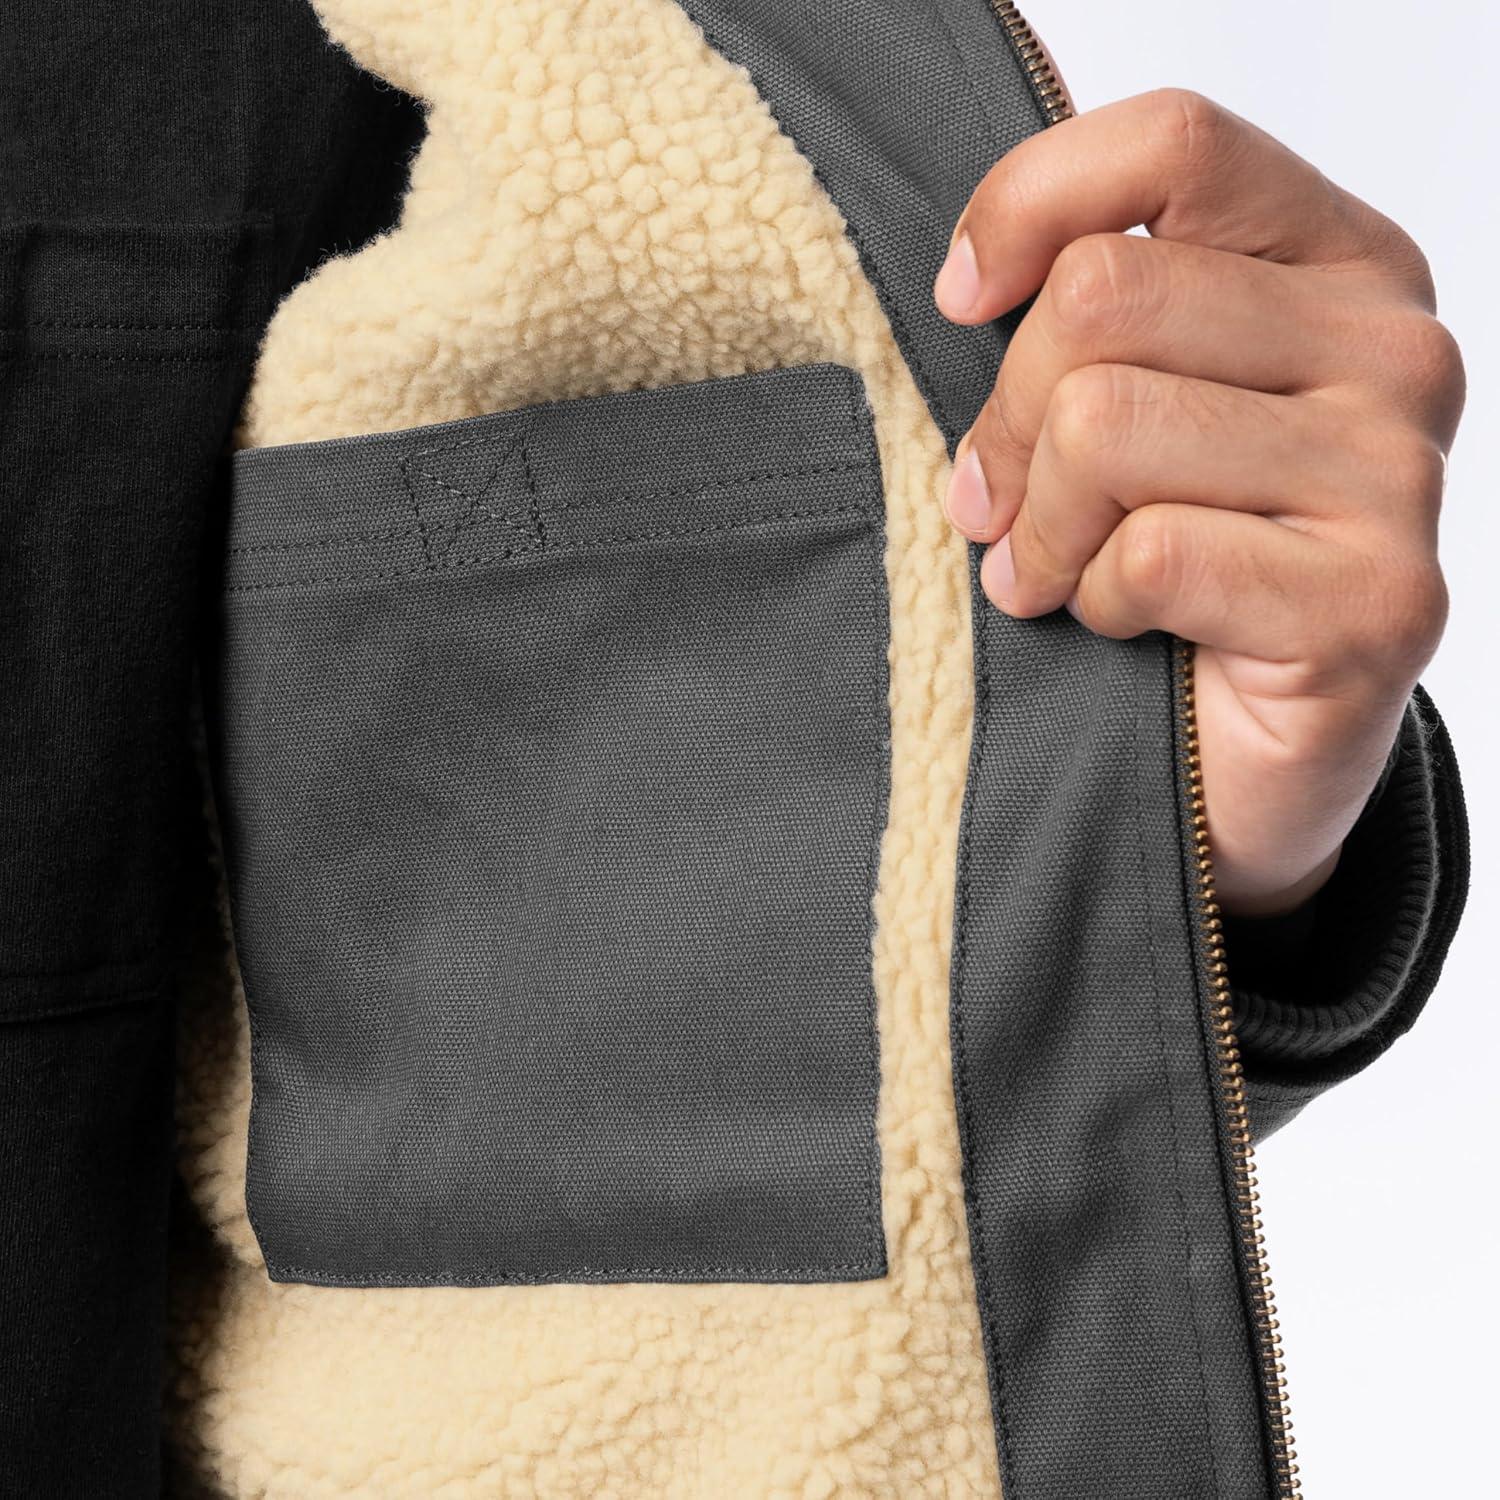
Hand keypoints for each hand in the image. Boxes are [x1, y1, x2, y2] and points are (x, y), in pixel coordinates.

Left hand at [933, 89, 1463, 916]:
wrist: (1240, 750)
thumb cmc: (1172, 562)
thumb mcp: (1125, 402)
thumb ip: (1088, 318)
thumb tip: (974, 283)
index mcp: (1338, 263)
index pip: (1174, 146)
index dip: (1029, 207)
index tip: (962, 301)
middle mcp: (1391, 349)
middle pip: (1102, 297)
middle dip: (1005, 423)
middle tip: (991, 506)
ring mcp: (1396, 474)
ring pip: (1105, 425)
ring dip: (1039, 530)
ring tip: (1049, 577)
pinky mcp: (1375, 599)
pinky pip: (1146, 556)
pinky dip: (1093, 603)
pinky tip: (1122, 626)